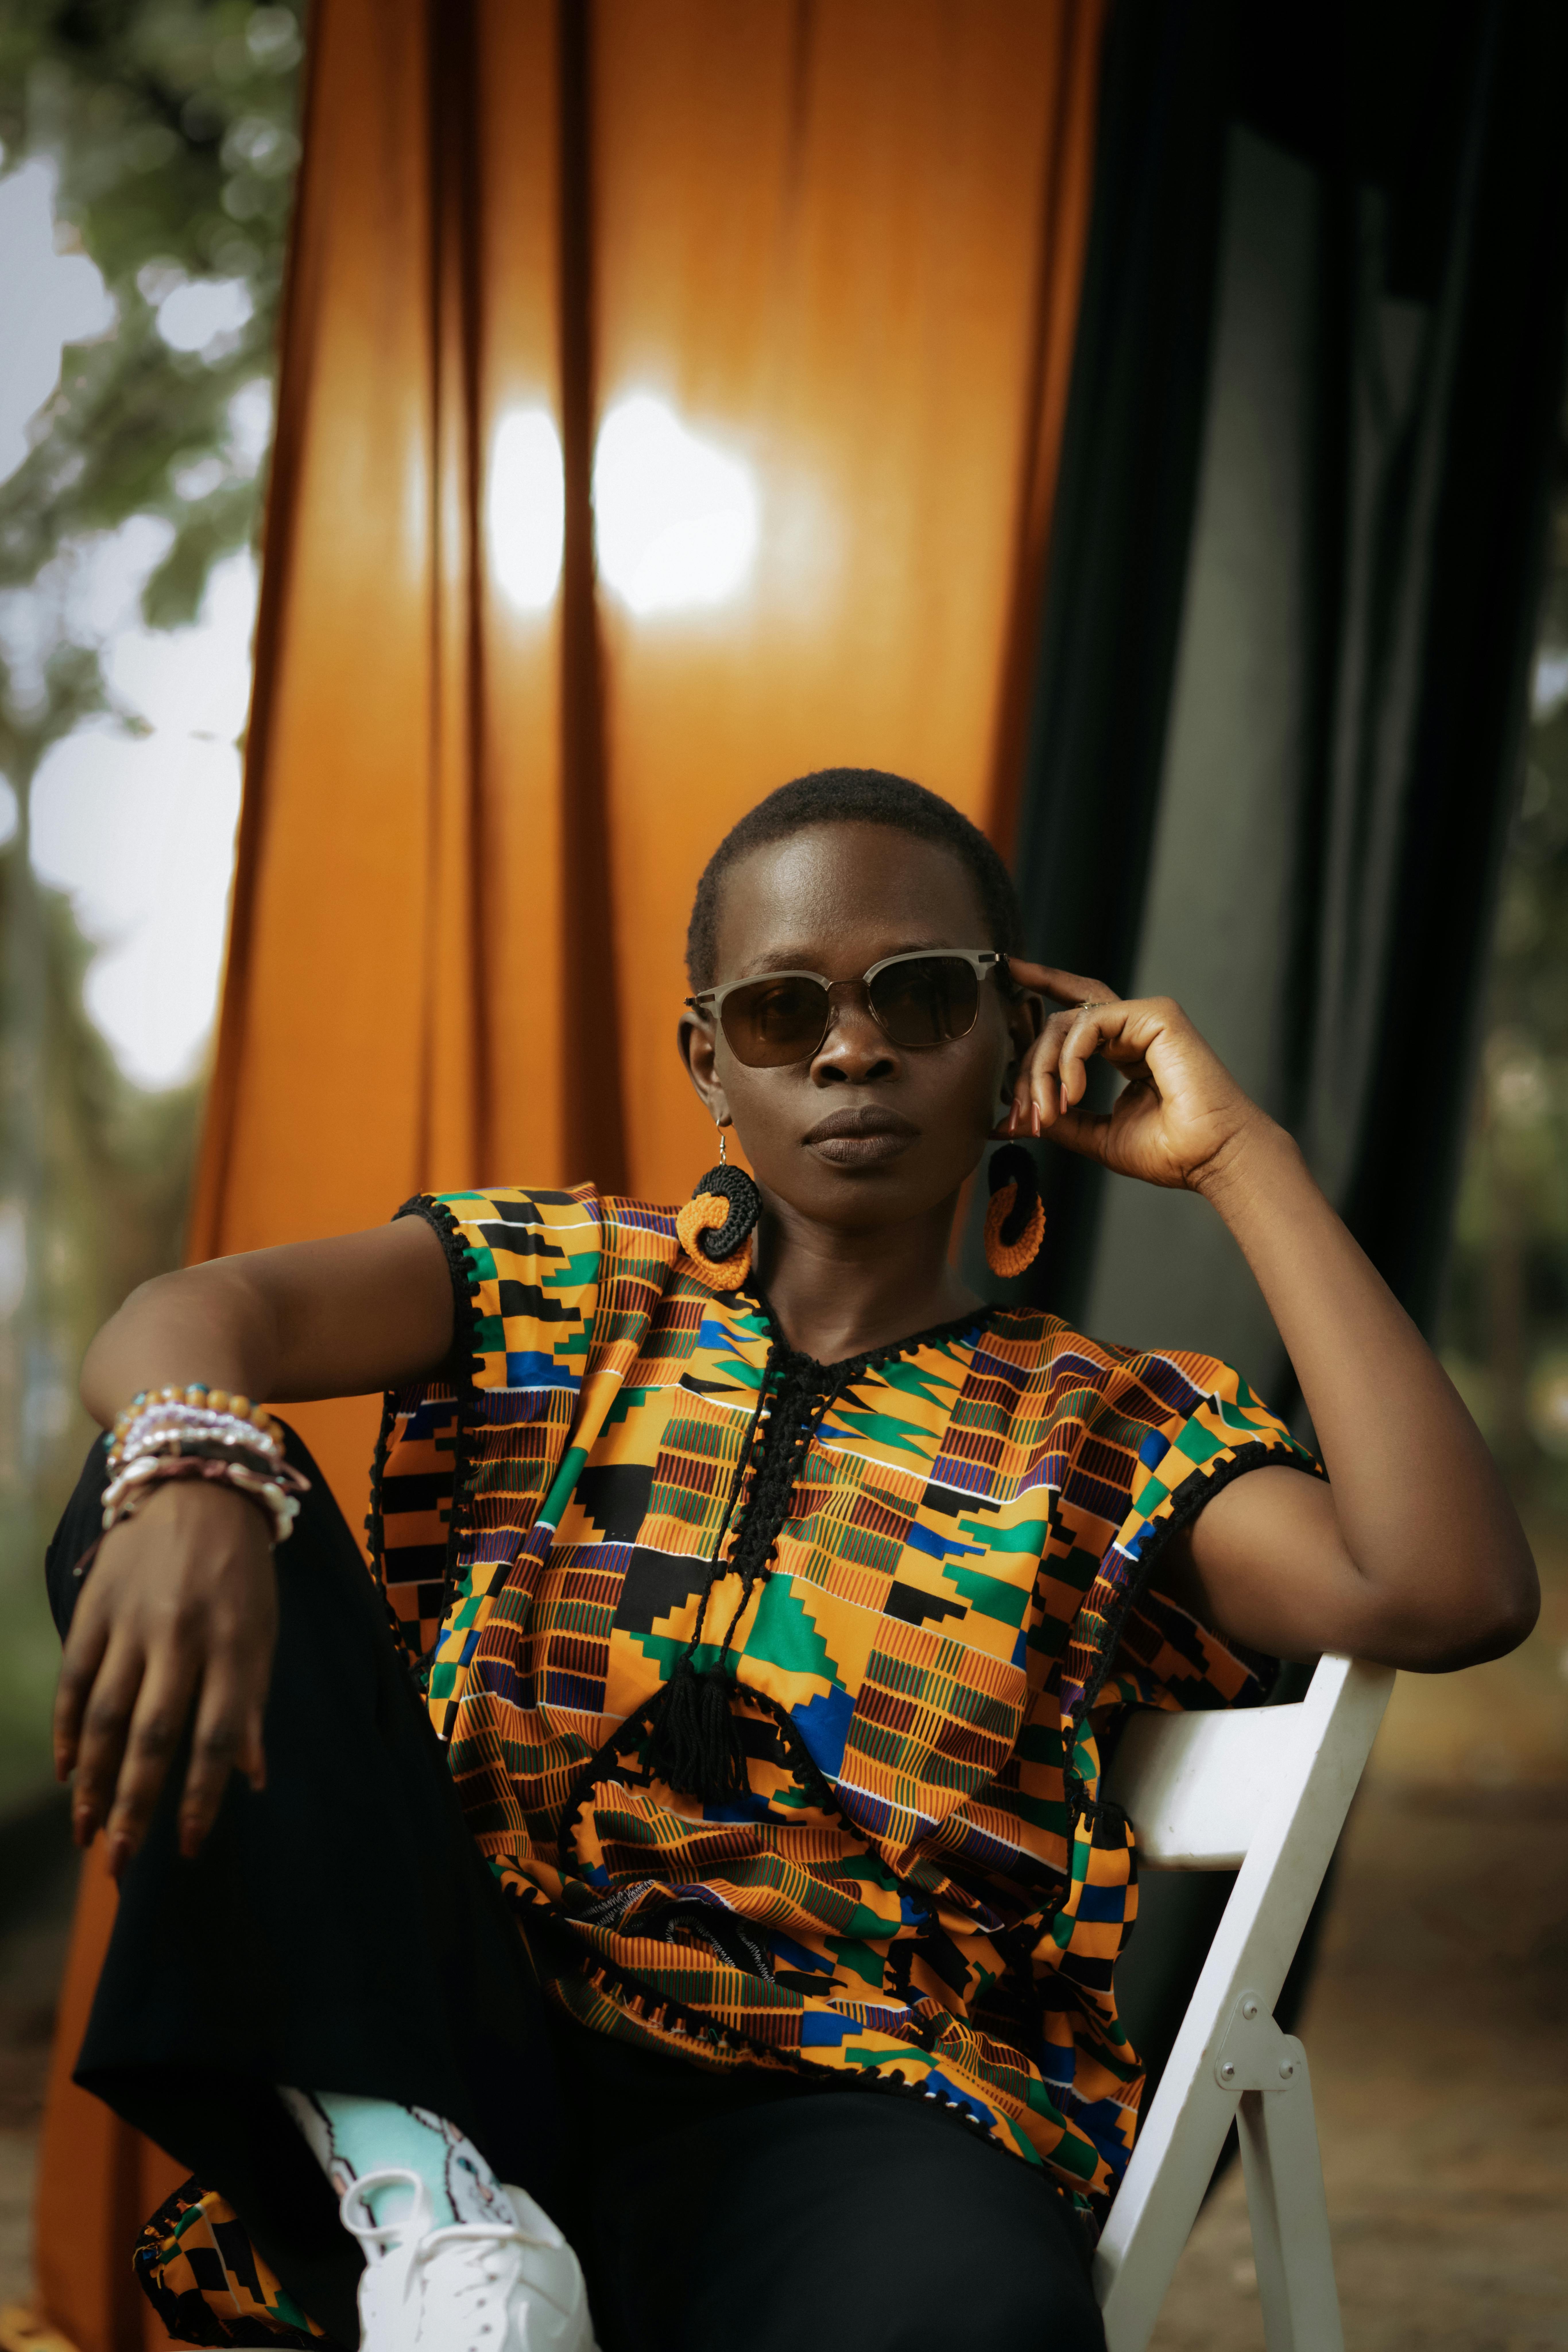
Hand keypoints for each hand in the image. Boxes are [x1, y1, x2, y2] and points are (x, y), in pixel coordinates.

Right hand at [54, 1479, 276, 1878]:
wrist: (199, 1486)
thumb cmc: (241, 1573)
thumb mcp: (263, 1633)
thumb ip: (253, 1704)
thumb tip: (253, 1778)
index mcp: (234, 1645)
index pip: (217, 1737)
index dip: (201, 1798)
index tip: (187, 1848)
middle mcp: (183, 1637)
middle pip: (154, 1736)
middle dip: (137, 1806)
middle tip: (122, 1863)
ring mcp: (135, 1622)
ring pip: (108, 1716)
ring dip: (95, 1781)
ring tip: (87, 1831)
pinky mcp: (96, 1607)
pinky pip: (76, 1679)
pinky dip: (69, 1730)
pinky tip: (68, 1771)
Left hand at [997, 961, 1265, 1190]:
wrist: (1211, 1157)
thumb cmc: (1169, 1151)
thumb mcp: (1096, 1135)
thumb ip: (1059, 1120)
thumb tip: (1011, 1121)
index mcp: (1124, 1050)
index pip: (1075, 1011)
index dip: (1042, 985)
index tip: (1008, 972)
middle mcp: (1133, 1028)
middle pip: (1059, 1023)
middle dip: (1029, 1068)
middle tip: (1021, 1114)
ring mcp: (1145, 1017)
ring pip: (1066, 1023)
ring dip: (1044, 1070)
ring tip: (1048, 1111)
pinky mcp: (1155, 1014)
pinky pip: (1089, 1024)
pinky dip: (1070, 1059)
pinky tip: (1074, 1090)